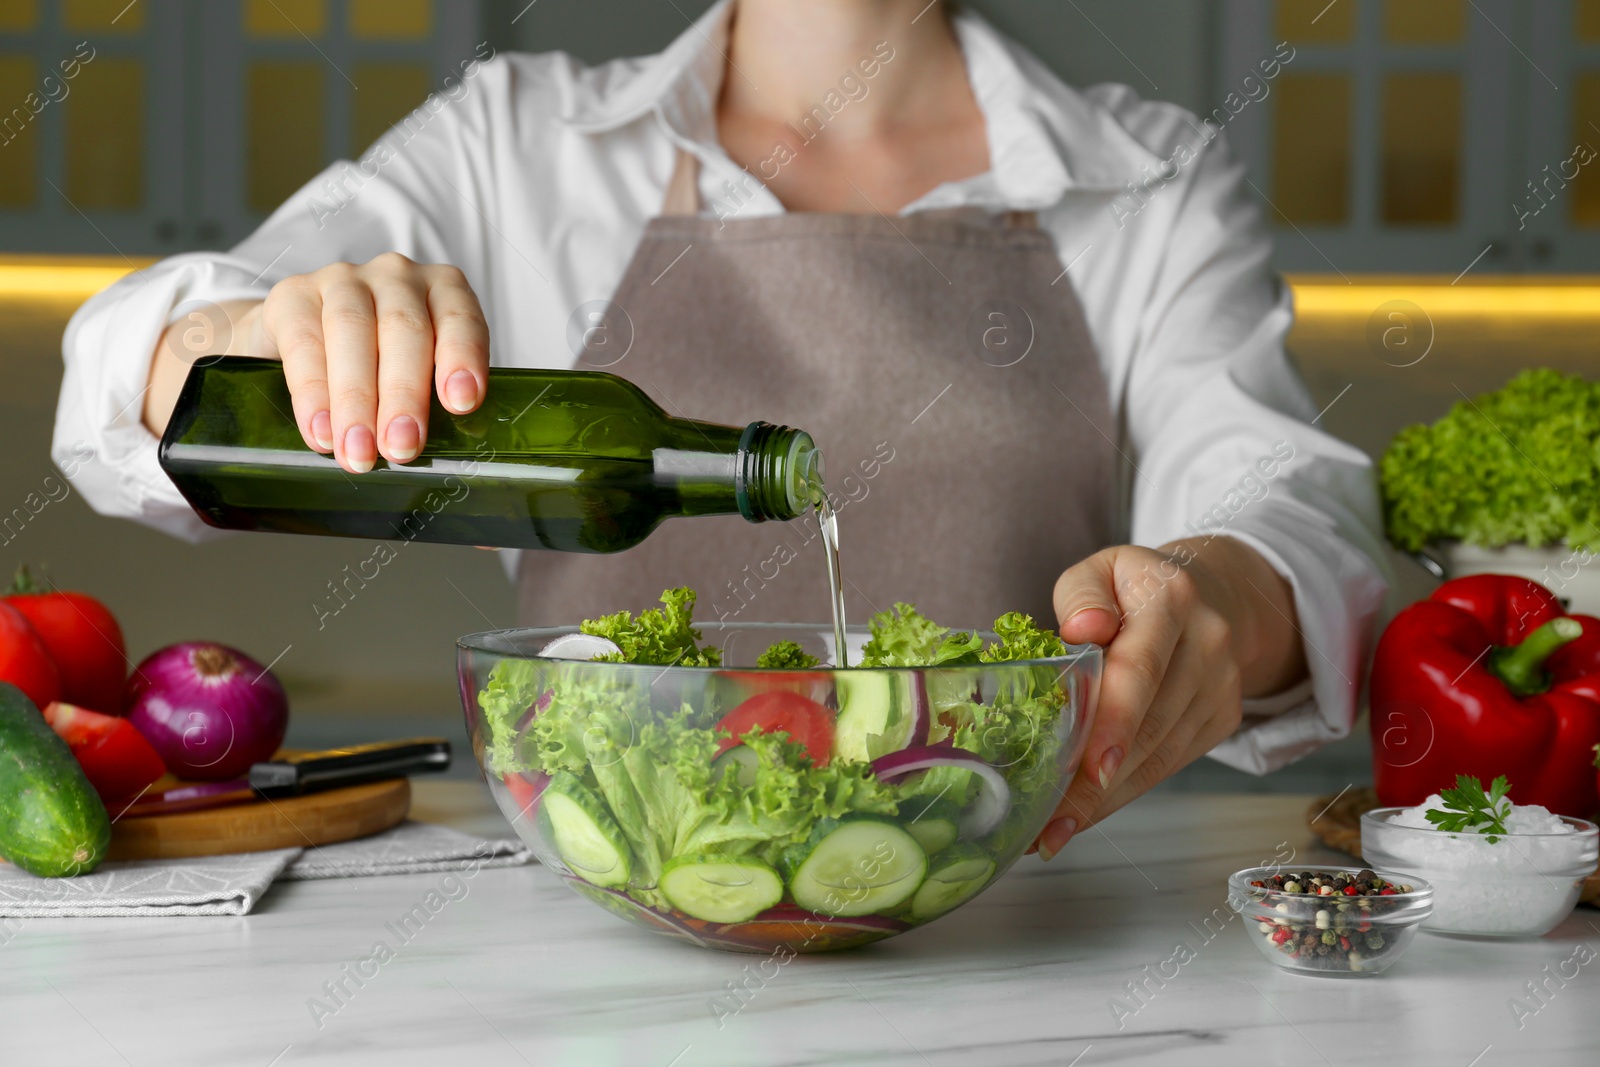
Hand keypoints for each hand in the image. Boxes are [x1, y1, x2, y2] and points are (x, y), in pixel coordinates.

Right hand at [144, 253, 489, 472]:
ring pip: (353, 333)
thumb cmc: (376, 370)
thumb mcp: (414, 388)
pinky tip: (319, 432)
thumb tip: (480, 522)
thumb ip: (443, 434)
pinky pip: (303, 343)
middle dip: (405, 395)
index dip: (463, 356)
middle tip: (402, 451)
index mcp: (444, 295)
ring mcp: (343, 281)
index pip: (462, 318)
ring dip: (357, 400)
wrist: (290, 340)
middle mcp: (398, 279)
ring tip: (358, 454)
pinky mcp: (292, 297)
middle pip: (406, 331)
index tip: (461, 402)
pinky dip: (312, 392)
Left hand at [1034, 537, 1306, 859]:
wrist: (1211, 595)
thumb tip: (1081, 630)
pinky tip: (1088, 812)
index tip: (1090, 770)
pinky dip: (1126, 793)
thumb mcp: (1099, 570)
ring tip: (1055, 831)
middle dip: (1097, 783)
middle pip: (1150, 724)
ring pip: (1161, 756)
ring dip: (1107, 801)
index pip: (1140, 668)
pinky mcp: (1221, 718)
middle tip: (1049, 825)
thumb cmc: (1132, 589)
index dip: (1115, 722)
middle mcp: (1208, 644)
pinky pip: (1169, 764)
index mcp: (1171, 599)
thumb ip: (1081, 594)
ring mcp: (1221, 686)